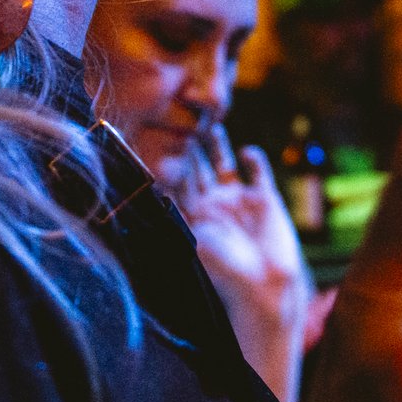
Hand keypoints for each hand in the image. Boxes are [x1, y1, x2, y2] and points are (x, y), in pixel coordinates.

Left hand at [178, 125, 313, 401]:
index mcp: (189, 214)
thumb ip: (169, 220)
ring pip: (222, 162)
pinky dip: (251, 159)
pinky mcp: (264, 199)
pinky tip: (244, 151)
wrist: (265, 290)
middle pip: (195, 164)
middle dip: (187, 140)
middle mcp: (210, 203)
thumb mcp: (188, 244)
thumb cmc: (224, 275)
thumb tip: (136, 203)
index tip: (153, 130)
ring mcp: (237, 199)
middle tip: (178, 112)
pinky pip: (256, 172)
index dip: (165, 155)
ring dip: (216, 142)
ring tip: (208, 120)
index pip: (172, 177)